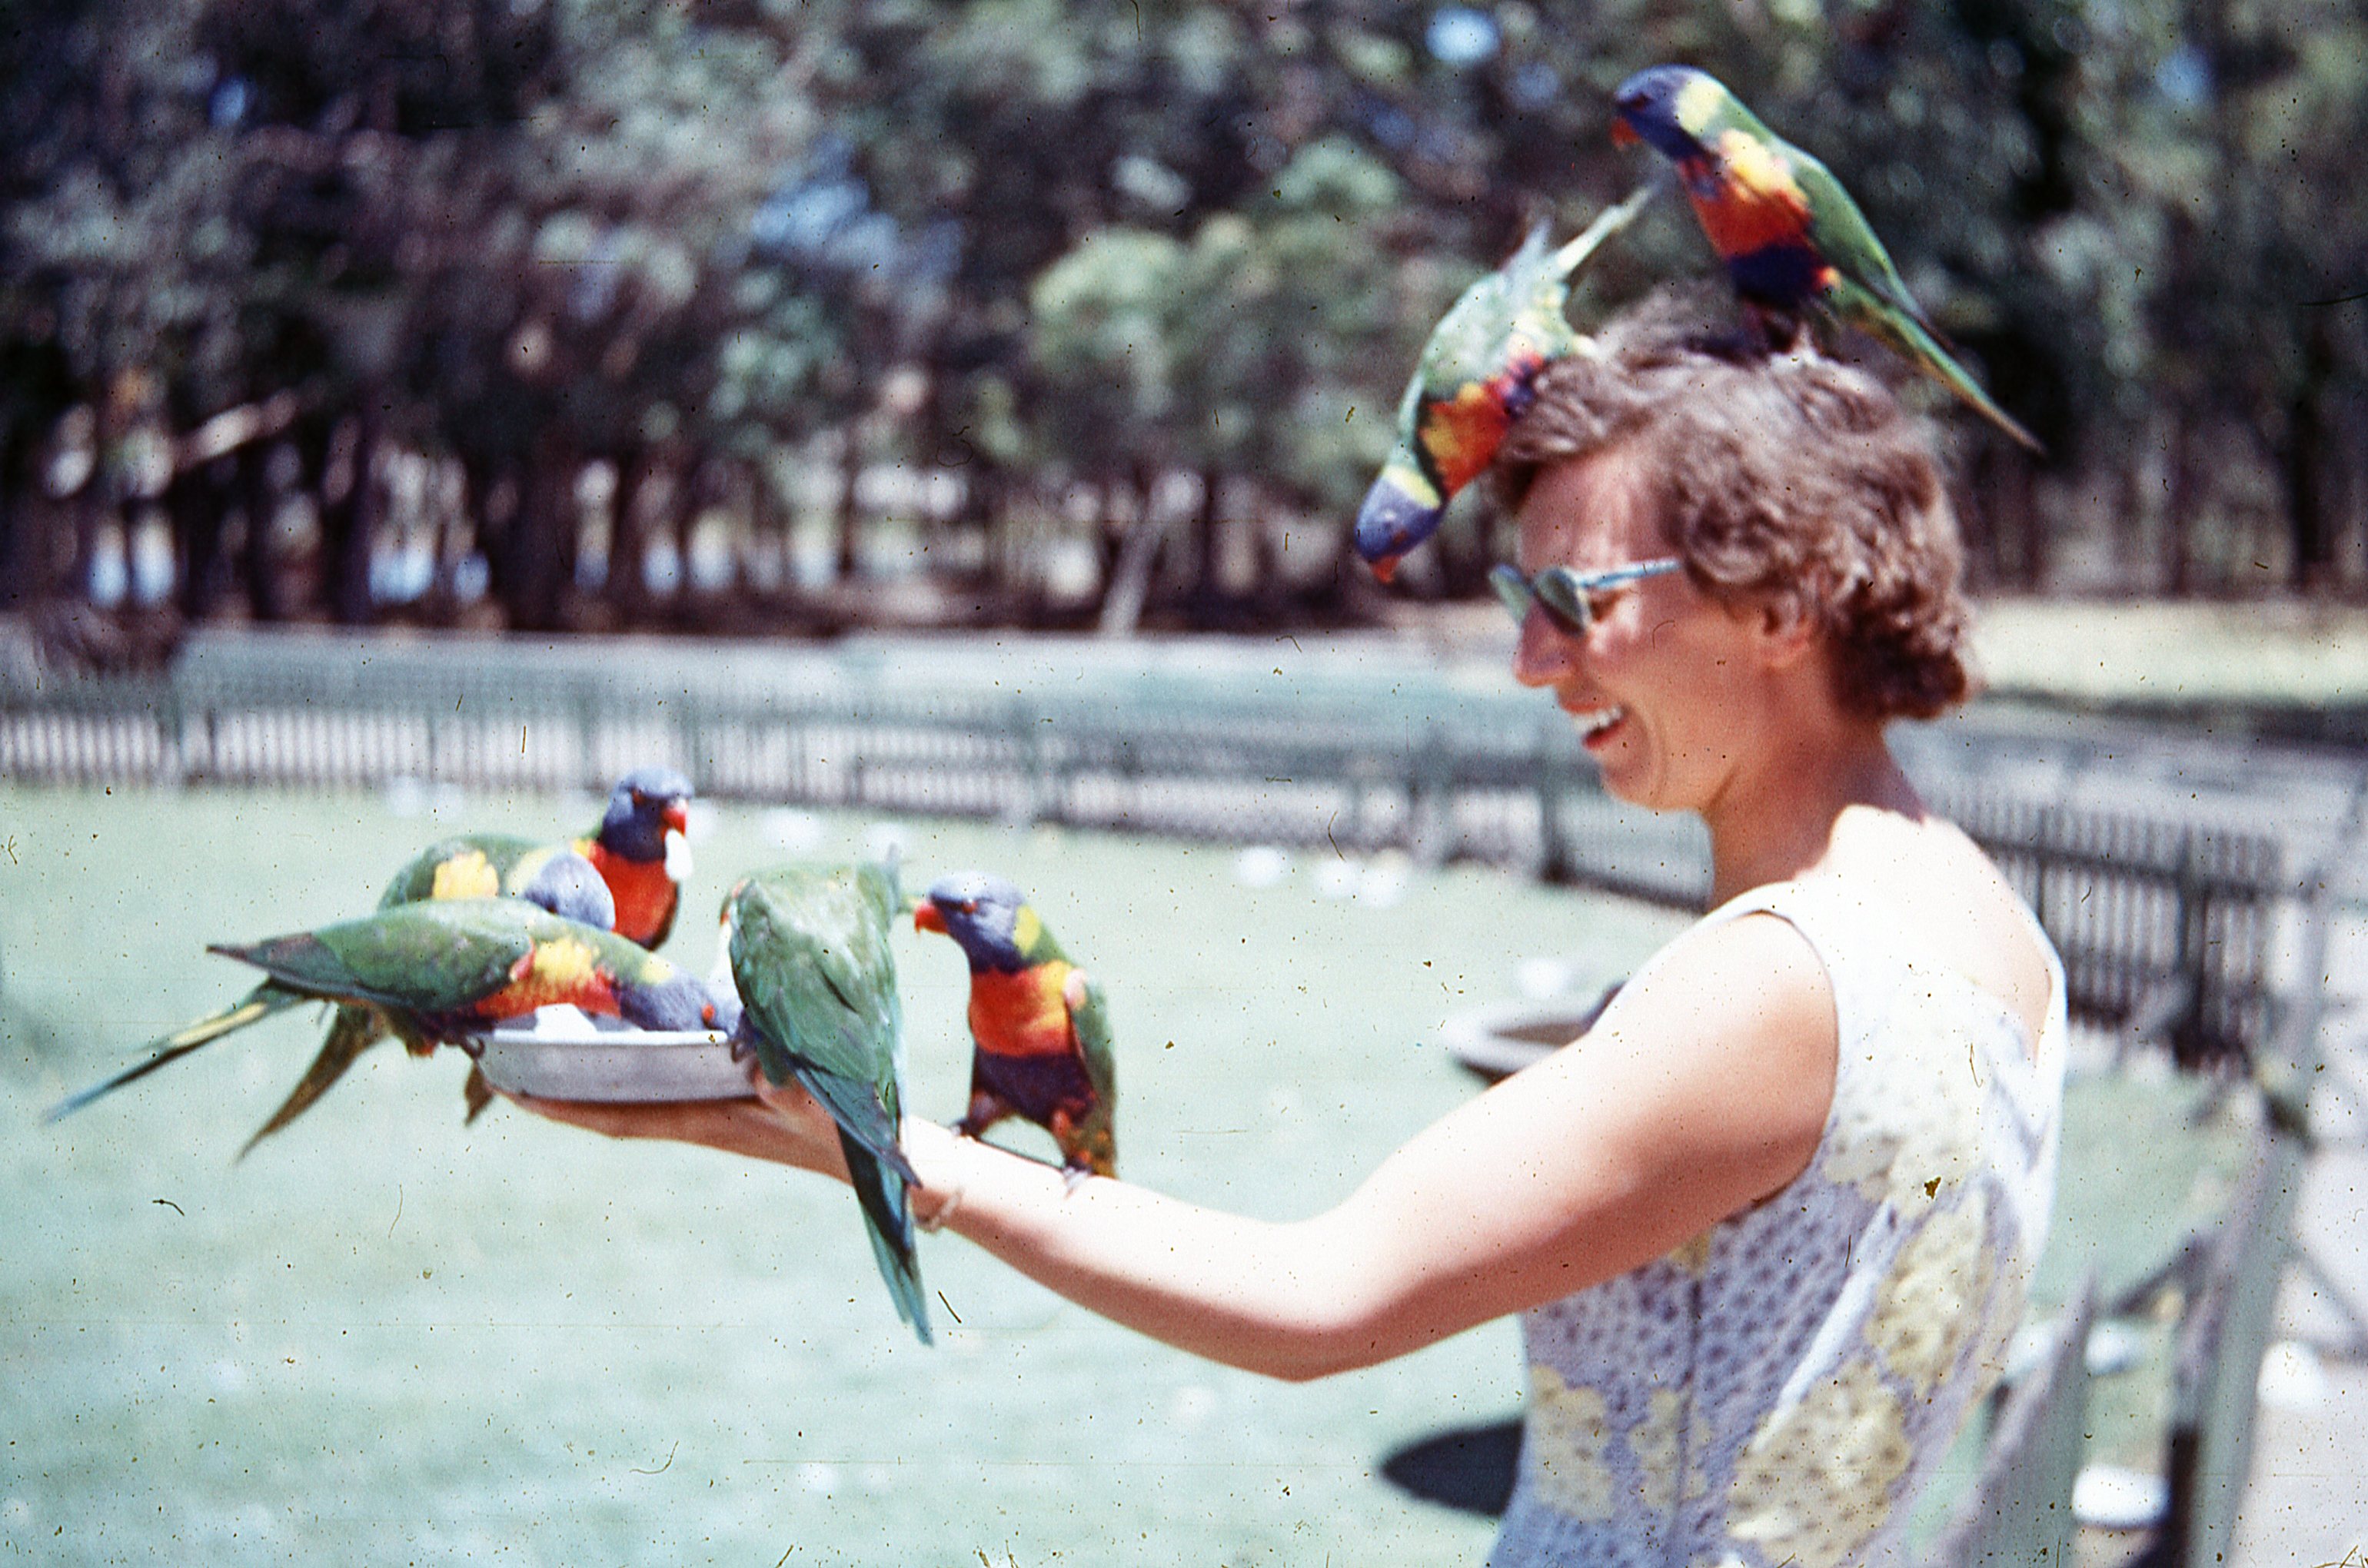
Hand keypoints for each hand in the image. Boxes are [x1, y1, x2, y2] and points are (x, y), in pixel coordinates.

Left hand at [505, 1059, 846, 1177]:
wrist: (895, 1167)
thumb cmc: (857, 1133)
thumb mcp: (821, 1103)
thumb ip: (787, 1079)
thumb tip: (746, 1046)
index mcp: (710, 1122)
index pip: (615, 1117)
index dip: (558, 1105)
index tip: (506, 1087)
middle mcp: (702, 1120)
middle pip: (610, 1107)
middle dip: (557, 1086)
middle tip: (504, 1053)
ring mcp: (717, 1115)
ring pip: (635, 1097)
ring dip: (592, 1077)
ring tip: (549, 1040)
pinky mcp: (738, 1105)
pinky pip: (669, 1087)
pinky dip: (638, 1067)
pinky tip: (634, 1043)